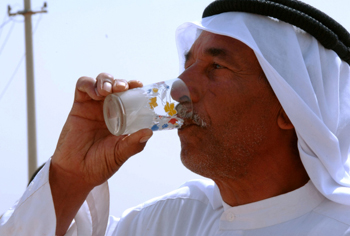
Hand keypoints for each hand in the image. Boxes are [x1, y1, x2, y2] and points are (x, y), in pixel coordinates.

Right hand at [51, 73, 152, 187]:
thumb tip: (149, 132)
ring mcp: (94, 106)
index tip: (140, 86)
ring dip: (106, 80)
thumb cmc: (100, 164)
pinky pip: (82, 86)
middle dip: (121, 82)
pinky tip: (95, 93)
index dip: (135, 89)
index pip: (131, 97)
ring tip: (108, 90)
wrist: (76, 173)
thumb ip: (133, 144)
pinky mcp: (78, 106)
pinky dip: (89, 84)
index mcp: (123, 118)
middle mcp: (110, 109)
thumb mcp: (120, 154)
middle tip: (124, 87)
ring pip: (101, 81)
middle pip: (117, 85)